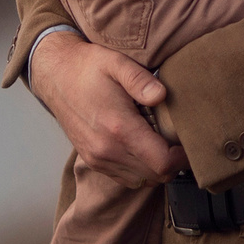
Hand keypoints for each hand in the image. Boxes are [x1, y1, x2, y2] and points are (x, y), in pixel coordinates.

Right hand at [27, 29, 187, 187]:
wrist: (55, 76)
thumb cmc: (87, 67)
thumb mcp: (116, 62)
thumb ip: (140, 79)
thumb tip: (162, 95)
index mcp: (118, 128)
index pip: (162, 162)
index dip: (182, 157)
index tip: (188, 141)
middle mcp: (107, 150)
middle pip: (156, 176)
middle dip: (174, 162)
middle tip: (179, 140)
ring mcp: (98, 159)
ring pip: (142, 181)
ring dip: (157, 167)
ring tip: (161, 141)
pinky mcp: (93, 161)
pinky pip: (126, 178)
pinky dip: (141, 170)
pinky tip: (143, 147)